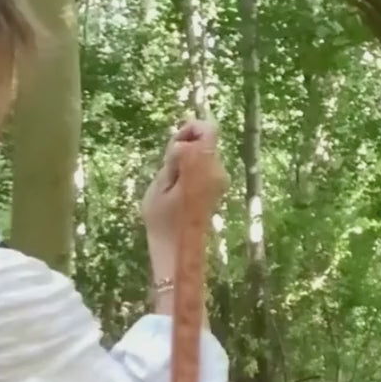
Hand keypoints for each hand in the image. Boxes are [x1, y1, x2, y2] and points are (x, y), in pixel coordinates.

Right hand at [141, 121, 227, 241]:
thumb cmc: (163, 221)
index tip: (174, 147)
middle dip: (184, 148)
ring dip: (186, 162)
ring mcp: (220, 181)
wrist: (178, 252)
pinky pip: (204, 169)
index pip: (208, 129)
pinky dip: (191, 173)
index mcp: (205, 168)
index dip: (190, 129)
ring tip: (171, 186)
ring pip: (202, 156)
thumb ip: (175, 159)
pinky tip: (179, 192)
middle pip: (204, 142)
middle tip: (168, 172)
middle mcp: (218, 171)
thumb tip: (185, 143)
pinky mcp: (217, 189)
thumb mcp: (160, 185)